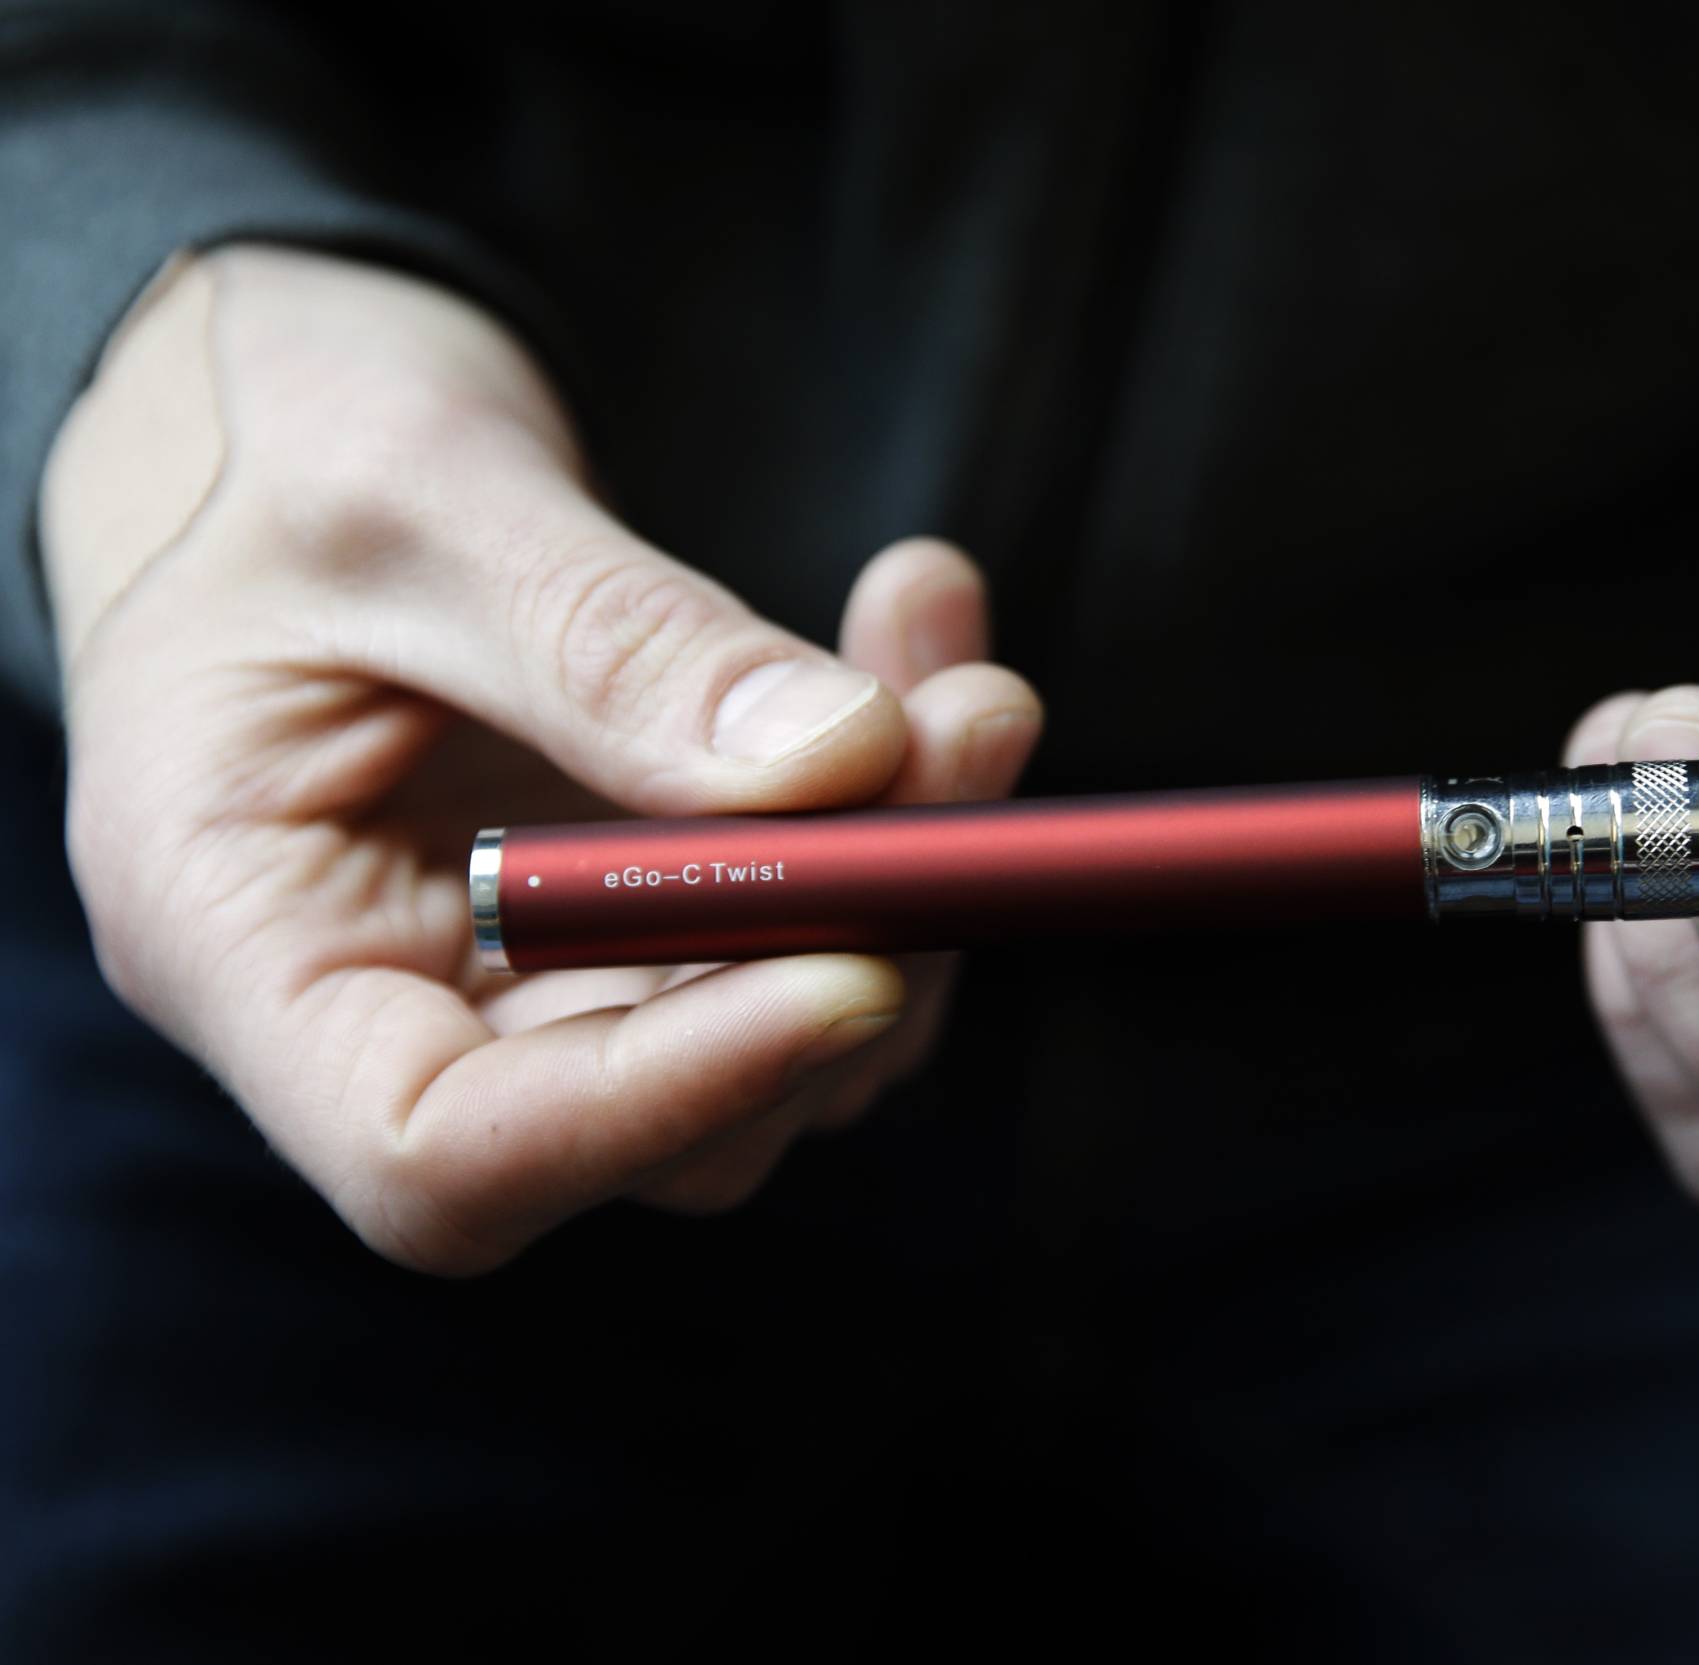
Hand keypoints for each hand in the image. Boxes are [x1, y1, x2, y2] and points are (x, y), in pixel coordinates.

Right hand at [42, 245, 1040, 1272]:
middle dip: (846, 944)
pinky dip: (891, 801)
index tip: (855, 971)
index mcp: (239, 944)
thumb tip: (846, 762)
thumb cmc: (275, 430)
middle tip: (967, 735)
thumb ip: (611, 641)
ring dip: (904, 869)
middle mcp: (385, 1003)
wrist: (280, 391)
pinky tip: (919, 638)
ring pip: (766, 1029)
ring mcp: (523, 974)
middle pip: (654, 1114)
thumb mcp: (413, 494)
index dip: (664, 1097)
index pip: (440, 1151)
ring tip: (959, 674)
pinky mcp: (637, 913)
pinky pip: (799, 924)